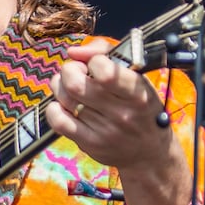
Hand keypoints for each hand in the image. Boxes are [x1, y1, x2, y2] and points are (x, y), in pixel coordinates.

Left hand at [46, 39, 178, 172]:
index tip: (96, 64)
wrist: (149, 152)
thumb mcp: (137, 77)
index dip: (92, 60)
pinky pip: (58, 120)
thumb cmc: (141, 107)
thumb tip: (73, 52)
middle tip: (77, 72)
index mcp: (137, 93)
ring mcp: (104, 131)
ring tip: (70, 86)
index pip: (103, 70)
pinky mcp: (90, 144)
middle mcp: (122, 114)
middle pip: (74, 83)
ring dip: (60, 85)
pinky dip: (54, 108)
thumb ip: (107, 53)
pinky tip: (63, 104)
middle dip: (70, 70)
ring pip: (64, 98)